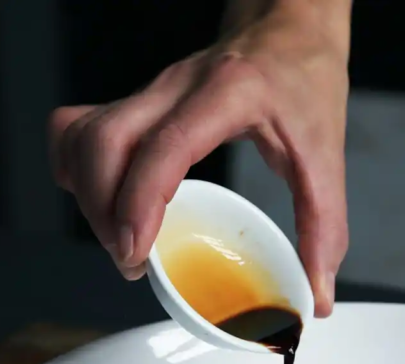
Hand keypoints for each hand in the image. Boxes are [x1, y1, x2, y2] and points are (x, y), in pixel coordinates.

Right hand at [47, 3, 349, 316]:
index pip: (164, 145)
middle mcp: (176, 87)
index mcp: (227, 94)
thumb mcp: (326, 154)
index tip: (135, 250)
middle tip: (133, 259)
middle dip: (104, 212)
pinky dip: (77, 170)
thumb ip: (325, 228)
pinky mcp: (135, 103)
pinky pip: (77, 130)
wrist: (289, 29)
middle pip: (103, 142)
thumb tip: (318, 293)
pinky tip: (104, 200)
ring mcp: (149, 93)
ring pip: (82, 136)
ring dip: (88, 196)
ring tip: (121, 238)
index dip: (140, 202)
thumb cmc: (304, 80)